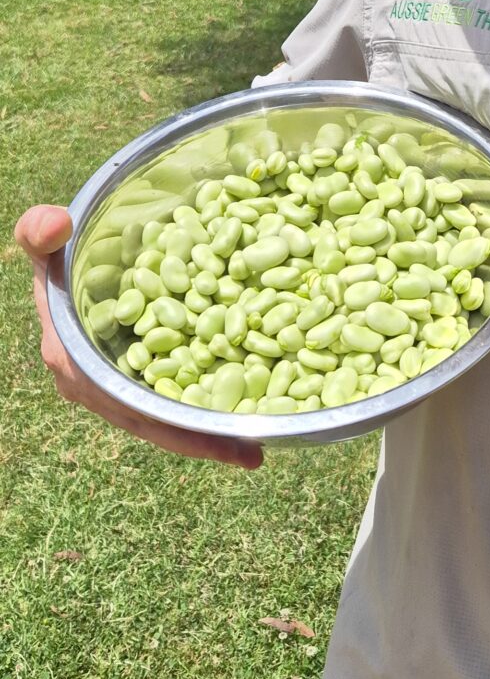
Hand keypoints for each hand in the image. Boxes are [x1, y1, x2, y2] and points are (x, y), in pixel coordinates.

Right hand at [14, 204, 262, 469]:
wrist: (69, 265)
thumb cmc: (60, 259)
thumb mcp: (44, 246)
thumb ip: (38, 233)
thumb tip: (55, 224)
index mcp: (77, 367)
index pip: (132, 410)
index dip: (173, 430)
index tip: (216, 443)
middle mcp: (101, 385)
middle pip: (159, 423)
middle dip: (203, 440)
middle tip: (254, 454)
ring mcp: (125, 381)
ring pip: (173, 411)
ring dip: (211, 425)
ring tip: (263, 438)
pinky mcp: (146, 369)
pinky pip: (181, 388)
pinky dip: (209, 397)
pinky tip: (251, 402)